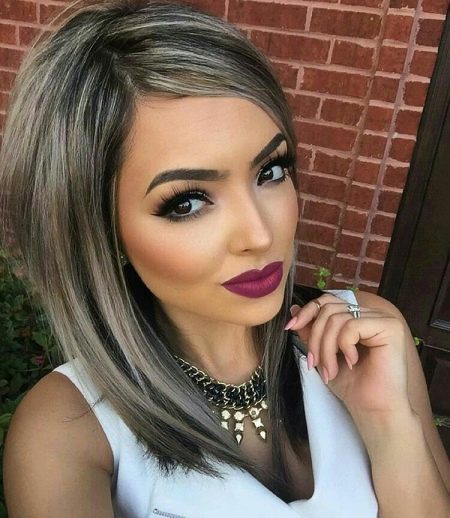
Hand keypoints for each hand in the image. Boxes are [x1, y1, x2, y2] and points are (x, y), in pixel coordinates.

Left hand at [285, 294, 412, 417]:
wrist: (372, 410)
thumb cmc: (351, 386)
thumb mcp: (323, 354)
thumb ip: (311, 331)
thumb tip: (294, 308)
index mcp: (358, 317)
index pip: (328, 301)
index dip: (308, 312)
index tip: (290, 327)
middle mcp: (372, 314)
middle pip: (329, 309)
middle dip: (315, 338)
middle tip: (314, 363)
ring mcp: (383, 319)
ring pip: (338, 319)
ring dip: (327, 348)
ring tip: (330, 370)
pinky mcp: (390, 328)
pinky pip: (352, 326)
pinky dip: (344, 346)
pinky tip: (352, 363)